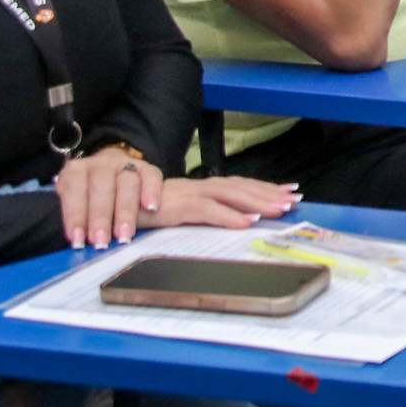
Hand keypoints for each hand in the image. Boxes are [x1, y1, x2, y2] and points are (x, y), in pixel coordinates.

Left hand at [56, 148, 163, 248]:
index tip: (78, 240)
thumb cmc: (90, 198)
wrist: (113, 176)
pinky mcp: (147, 168)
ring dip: (125, 211)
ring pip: (127, 182)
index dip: (75, 215)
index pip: (74, 189)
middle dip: (100, 217)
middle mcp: (101, 164)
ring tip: (124, 235)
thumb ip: (78, 220)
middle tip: (101, 242)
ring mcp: (125, 164)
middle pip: (101, 185)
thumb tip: (78, 243)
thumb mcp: (77, 205)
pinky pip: (152, 175)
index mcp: (76, 171)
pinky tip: (151, 208)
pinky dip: (152, 191)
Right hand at [139, 176, 302, 233]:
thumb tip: (233, 220)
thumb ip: (204, 212)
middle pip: (240, 187)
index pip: (240, 184)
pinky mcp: (175, 207)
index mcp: (202, 188)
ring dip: (256, 201)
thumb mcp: (178, 211)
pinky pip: (206, 210)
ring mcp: (188, 195)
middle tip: (293, 200)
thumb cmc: (145, 209)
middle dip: (269, 193)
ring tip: (278, 209)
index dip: (265, 187)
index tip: (288, 191)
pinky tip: (245, 222)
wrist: (112, 203)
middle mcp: (199, 187)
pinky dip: (228, 216)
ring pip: (229, 194)